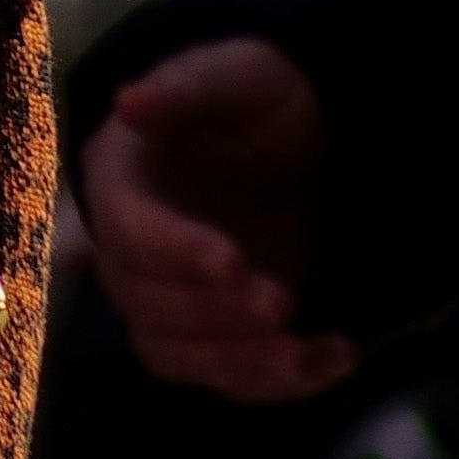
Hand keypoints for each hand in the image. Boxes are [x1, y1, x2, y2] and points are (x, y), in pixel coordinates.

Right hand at [81, 37, 353, 400]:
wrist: (303, 139)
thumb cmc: (257, 100)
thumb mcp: (234, 77)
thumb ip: (185, 90)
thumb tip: (129, 102)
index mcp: (122, 181)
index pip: (126, 230)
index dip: (171, 251)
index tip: (230, 260)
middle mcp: (135, 249)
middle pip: (144, 303)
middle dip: (211, 312)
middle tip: (279, 298)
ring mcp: (176, 296)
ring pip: (175, 353)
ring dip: (237, 362)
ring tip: (304, 351)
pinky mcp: (221, 332)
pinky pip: (230, 376)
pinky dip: (281, 381)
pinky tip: (335, 354)